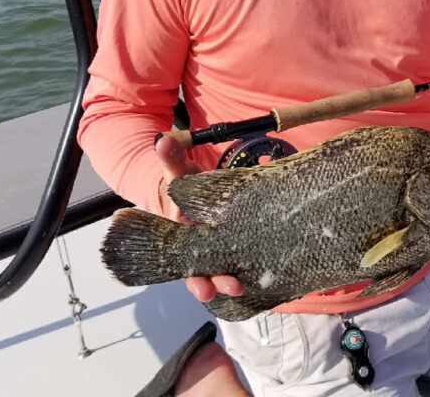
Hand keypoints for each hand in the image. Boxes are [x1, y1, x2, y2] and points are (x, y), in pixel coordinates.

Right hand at [154, 133, 243, 302]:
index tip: (204, 289)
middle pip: (207, 271)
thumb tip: (164, 140)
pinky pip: (239, 259)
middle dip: (218, 281)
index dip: (195, 277)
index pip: (187, 260)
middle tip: (234, 287)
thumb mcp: (176, 171)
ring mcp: (216, 247)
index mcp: (182, 233)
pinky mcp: (233, 242)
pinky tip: (265, 275)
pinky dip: (249, 268)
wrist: (192, 187)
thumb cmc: (182, 183)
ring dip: (232, 278)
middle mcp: (198, 246)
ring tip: (245, 286)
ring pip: (222, 268)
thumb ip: (172, 158)